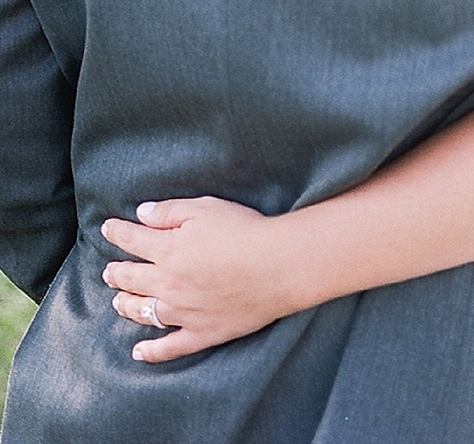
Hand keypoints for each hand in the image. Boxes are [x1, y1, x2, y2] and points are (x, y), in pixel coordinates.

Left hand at [101, 197, 307, 362]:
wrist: (279, 266)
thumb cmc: (246, 231)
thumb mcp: (206, 208)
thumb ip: (170, 211)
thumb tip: (141, 214)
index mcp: (167, 250)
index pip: (132, 240)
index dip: (116, 233)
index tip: (107, 229)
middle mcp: (167, 284)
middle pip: (131, 279)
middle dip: (116, 273)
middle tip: (109, 271)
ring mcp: (182, 312)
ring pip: (143, 312)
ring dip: (126, 305)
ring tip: (118, 301)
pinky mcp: (202, 332)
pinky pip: (170, 348)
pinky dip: (152, 352)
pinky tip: (139, 352)